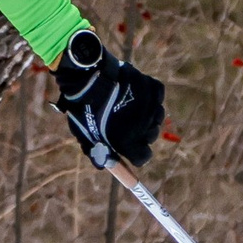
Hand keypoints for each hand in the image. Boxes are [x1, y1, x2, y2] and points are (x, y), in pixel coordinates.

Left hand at [52, 30, 163, 167]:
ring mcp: (151, 106)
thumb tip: (106, 165)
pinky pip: (157, 98)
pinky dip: (150, 98)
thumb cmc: (85, 108)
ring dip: (147, 117)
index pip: (143, 157)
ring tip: (130, 108)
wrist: (89, 77)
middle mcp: (144, 125)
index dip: (136, 154)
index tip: (129, 148)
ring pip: (157, 118)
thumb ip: (97, 152)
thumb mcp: (86, 135)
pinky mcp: (152, 88)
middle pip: (151, 137)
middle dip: (141, 135)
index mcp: (128, 141)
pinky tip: (137, 95)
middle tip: (127, 125)